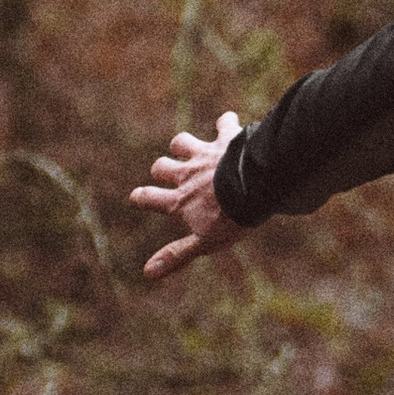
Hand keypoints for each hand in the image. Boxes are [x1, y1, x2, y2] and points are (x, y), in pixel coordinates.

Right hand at [131, 110, 243, 280]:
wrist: (255, 188)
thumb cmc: (230, 219)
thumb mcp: (203, 243)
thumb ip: (176, 255)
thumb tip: (146, 273)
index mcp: (180, 200)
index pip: (150, 197)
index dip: (142, 197)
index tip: (138, 197)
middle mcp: (187, 175)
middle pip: (162, 166)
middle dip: (162, 170)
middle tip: (169, 174)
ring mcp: (205, 155)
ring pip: (182, 142)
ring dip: (183, 145)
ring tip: (190, 149)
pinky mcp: (226, 140)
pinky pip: (224, 125)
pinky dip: (226, 123)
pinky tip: (230, 121)